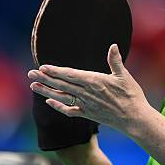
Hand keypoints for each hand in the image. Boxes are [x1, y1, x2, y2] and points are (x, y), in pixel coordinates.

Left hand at [28, 44, 149, 133]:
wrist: (134, 119)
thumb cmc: (131, 96)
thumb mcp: (124, 76)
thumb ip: (115, 61)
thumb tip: (113, 46)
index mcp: (95, 81)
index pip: (71, 75)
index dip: (56, 71)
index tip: (43, 67)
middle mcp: (87, 93)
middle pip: (62, 85)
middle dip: (45, 79)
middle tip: (31, 74)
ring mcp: (86, 105)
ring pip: (62, 97)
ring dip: (47, 91)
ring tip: (33, 86)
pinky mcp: (88, 114)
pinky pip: (70, 110)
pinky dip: (58, 106)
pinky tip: (49, 101)